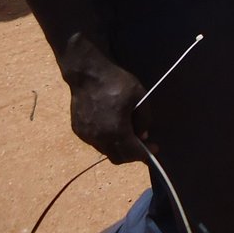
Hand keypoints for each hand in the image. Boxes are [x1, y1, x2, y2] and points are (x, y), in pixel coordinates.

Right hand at [61, 36, 149, 163]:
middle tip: (143, 145)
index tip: (155, 150)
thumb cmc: (117, 84)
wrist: (89, 74)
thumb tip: (143, 135)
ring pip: (105, 151)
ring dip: (118, 148)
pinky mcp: (78, 130)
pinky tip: (112, 128)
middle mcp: (99, 138)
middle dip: (132, 155)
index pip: (132, 153)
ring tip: (128, 135)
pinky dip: (106, 140)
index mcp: (115, 131)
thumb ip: (144, 119)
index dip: (146, 155)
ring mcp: (86, 135)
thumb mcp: (140, 97)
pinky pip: (95, 142)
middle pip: (117, 157)